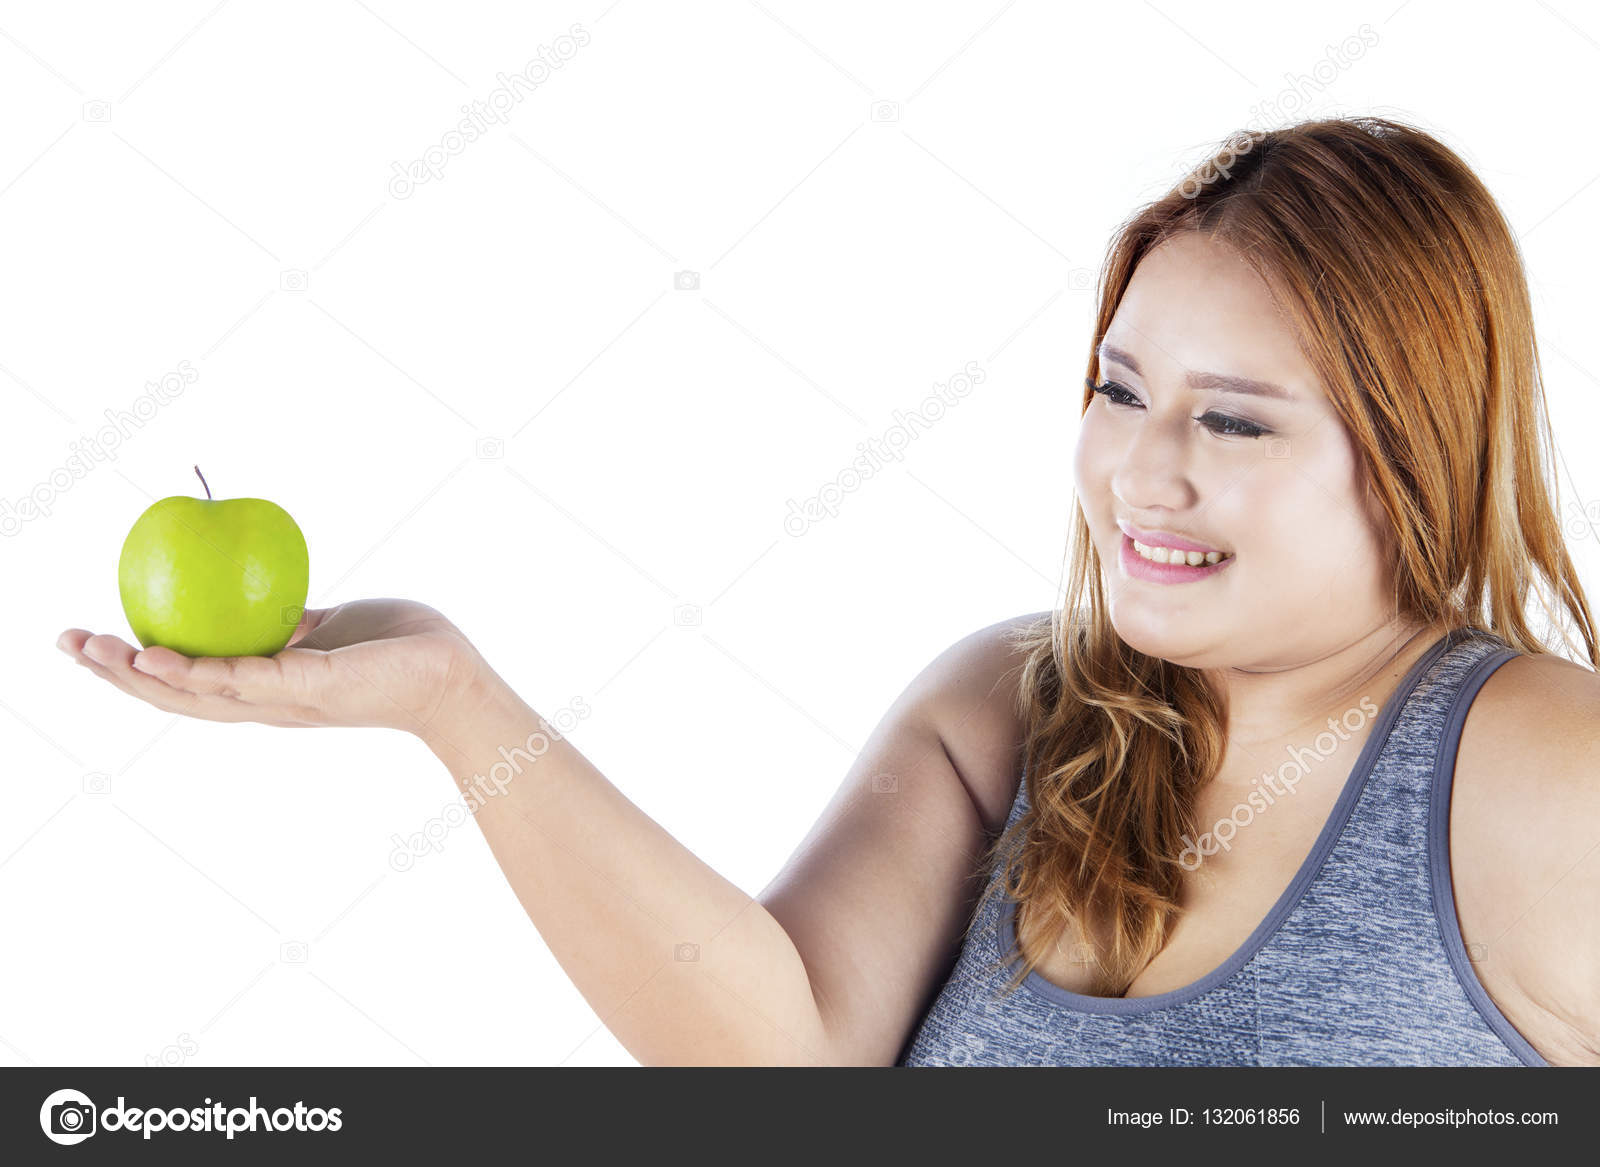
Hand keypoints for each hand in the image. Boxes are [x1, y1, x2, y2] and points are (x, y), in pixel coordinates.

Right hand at [57, 598, 484, 735]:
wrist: (455, 672)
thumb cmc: (401, 646)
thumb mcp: (330, 627)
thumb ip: (293, 622)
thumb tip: (258, 595)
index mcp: (266, 687)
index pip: (186, 683)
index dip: (133, 668)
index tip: (89, 640)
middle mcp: (266, 703)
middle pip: (173, 696)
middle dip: (113, 674)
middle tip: (64, 642)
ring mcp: (286, 701)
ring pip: (197, 696)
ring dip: (138, 676)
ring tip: (92, 651)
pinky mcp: (313, 689)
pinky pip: (244, 681)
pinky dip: (197, 673)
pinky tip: (156, 657)